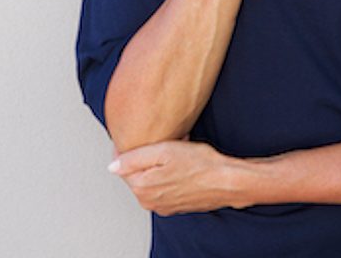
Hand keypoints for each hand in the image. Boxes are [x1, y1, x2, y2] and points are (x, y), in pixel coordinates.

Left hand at [108, 140, 250, 215]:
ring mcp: (163, 205)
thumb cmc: (200, 164)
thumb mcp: (163, 151)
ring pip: (151, 178)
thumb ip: (133, 158)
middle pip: (136, 172)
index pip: (122, 164)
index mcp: (142, 188)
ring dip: (157, 164)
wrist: (228, 180)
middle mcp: (149, 201)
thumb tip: (112, 165)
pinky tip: (183, 162)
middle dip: (145, 155)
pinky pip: (164, 185)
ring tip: (175, 149)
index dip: (130, 146)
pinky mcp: (176, 204)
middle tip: (162, 140)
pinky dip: (168, 173)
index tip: (140, 134)